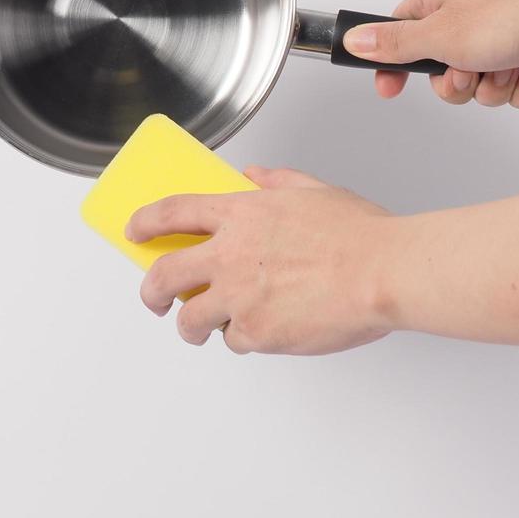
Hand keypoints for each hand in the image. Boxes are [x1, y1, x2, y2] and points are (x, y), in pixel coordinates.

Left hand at [126, 166, 395, 354]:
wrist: (384, 274)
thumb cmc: (360, 236)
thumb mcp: (315, 191)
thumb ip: (277, 183)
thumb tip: (255, 176)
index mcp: (241, 214)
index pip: (172, 212)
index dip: (145, 222)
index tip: (134, 231)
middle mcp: (230, 255)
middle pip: (163, 274)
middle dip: (149, 291)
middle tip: (153, 299)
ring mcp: (239, 296)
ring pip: (190, 319)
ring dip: (191, 327)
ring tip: (199, 329)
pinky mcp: (256, 332)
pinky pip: (234, 341)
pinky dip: (243, 338)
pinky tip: (260, 331)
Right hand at [340, 0, 518, 107]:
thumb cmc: (515, 15)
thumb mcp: (440, 36)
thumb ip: (394, 43)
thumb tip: (355, 40)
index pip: (400, 32)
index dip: (394, 64)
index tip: (389, 88)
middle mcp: (468, 11)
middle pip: (439, 67)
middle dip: (457, 82)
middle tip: (468, 72)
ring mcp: (499, 31)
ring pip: (476, 82)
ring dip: (492, 86)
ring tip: (508, 67)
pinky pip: (509, 85)